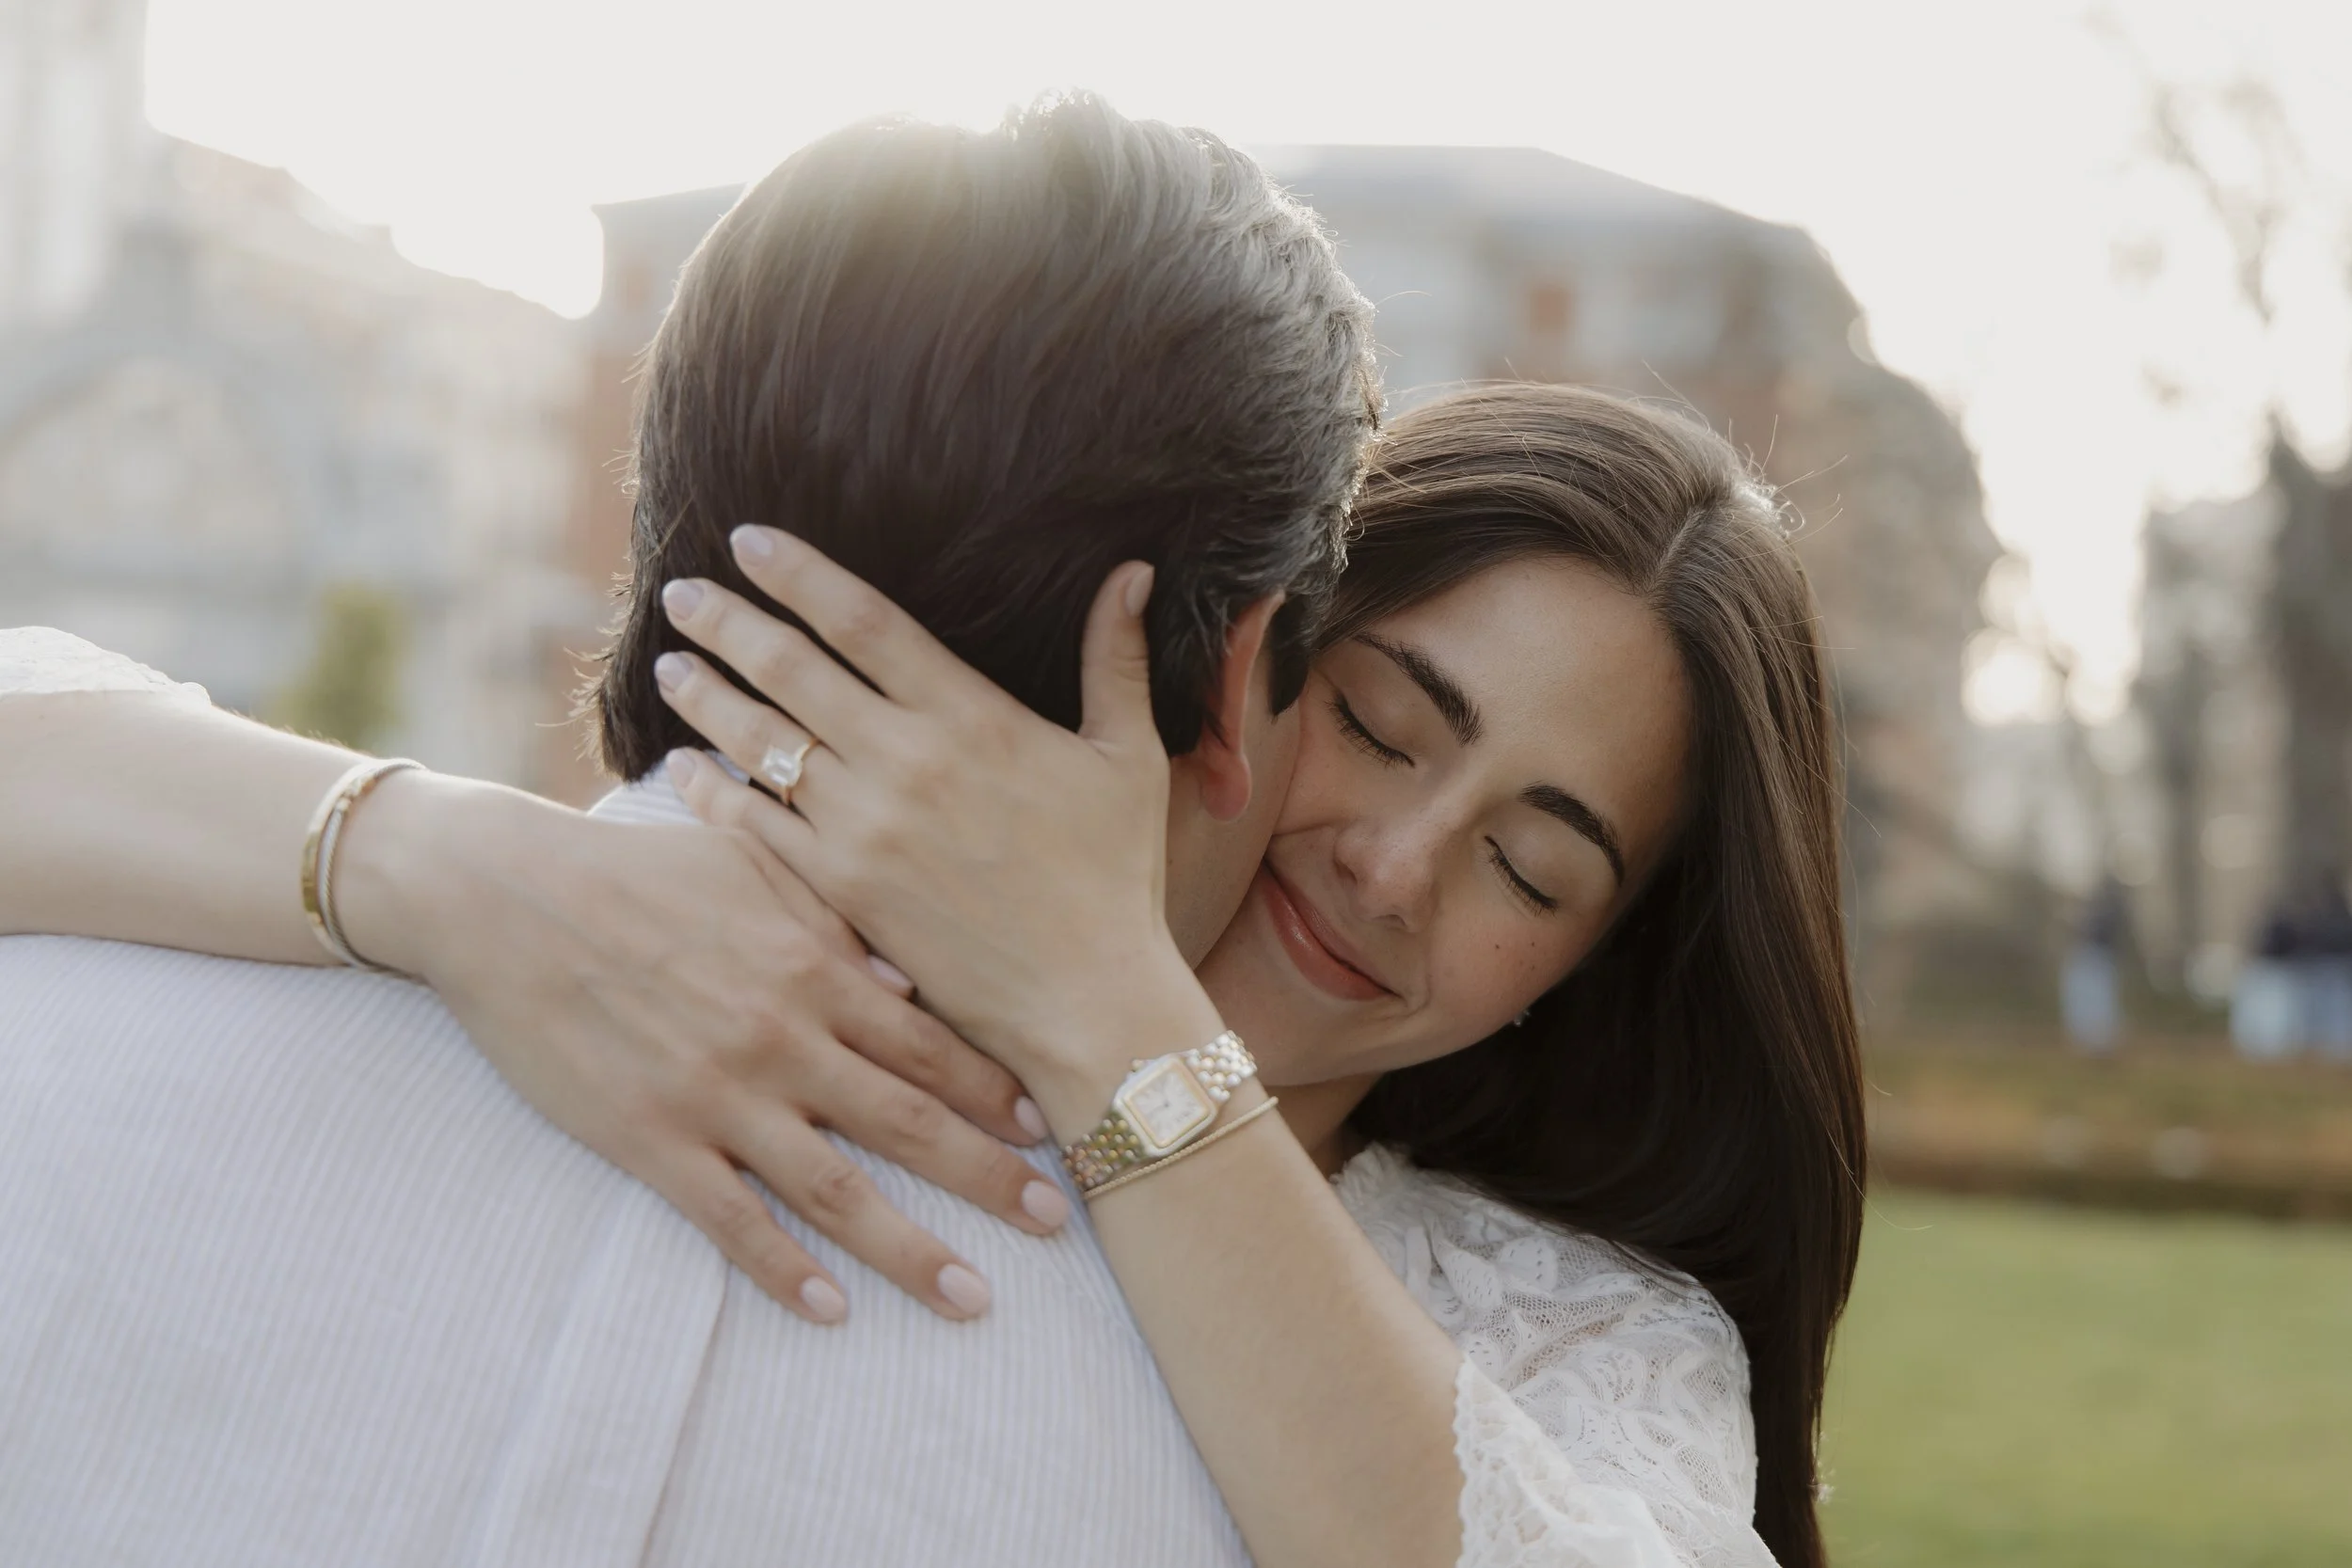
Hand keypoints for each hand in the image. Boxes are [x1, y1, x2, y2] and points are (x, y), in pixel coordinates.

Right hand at [332, 770, 1068, 1322]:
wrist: (506, 899)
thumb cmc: (637, 874)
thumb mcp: (750, 872)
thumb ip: (836, 924)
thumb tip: (912, 982)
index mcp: (812, 967)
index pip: (928, 1043)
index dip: (995, 1092)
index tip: (1049, 1132)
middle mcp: (780, 1038)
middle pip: (906, 1121)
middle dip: (987, 1177)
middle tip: (1058, 1224)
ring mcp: (717, 1095)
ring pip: (833, 1187)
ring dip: (908, 1249)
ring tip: (972, 1298)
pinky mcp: (649, 1138)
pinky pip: (728, 1218)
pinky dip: (781, 1267)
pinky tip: (828, 1309)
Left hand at [651, 526, 1221, 1137]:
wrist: (1087, 999)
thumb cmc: (1114, 878)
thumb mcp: (1131, 758)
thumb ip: (1118, 659)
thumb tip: (1136, 571)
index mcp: (971, 716)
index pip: (863, 620)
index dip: (798, 574)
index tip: (749, 541)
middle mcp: (905, 762)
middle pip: (790, 669)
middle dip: (727, 622)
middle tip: (683, 592)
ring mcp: (865, 829)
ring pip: (761, 743)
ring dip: (707, 697)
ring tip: (671, 665)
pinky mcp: (842, 892)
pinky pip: (756, 828)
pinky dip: (713, 791)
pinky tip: (687, 767)